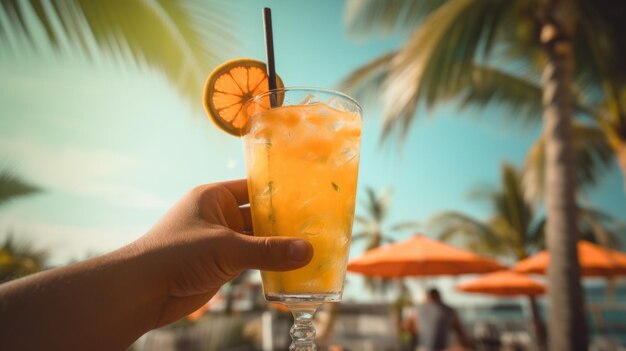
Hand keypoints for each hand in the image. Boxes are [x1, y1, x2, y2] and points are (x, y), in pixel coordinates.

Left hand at [133, 179, 312, 325]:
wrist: (143, 291)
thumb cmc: (176, 254)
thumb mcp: (226, 248)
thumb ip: (267, 251)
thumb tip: (307, 251)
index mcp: (214, 197)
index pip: (253, 187)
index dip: (279, 190)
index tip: (308, 193)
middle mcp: (218, 215)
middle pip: (259, 214)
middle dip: (283, 220)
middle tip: (317, 221)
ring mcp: (221, 240)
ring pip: (257, 238)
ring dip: (278, 243)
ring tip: (311, 242)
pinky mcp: (222, 264)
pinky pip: (252, 259)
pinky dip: (269, 262)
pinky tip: (292, 264)